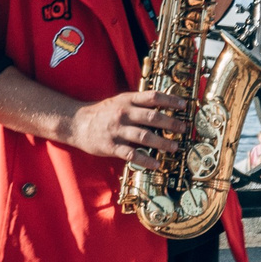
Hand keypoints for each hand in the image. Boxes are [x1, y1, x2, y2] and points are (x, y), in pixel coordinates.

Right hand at [63, 89, 188, 162]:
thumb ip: (138, 103)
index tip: (184, 105)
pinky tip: (156, 164)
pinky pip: (132, 154)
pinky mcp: (111, 146)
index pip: (152, 97)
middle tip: (184, 129)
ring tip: (175, 147)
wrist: (76, 123)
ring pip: (144, 136)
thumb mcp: (119, 101)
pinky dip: (146, 160)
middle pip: (152, 117)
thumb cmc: (102, 112)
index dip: (170, 100)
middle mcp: (123, 114)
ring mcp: (117, 130)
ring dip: (162, 143)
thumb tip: (162, 106)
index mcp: (127, 100)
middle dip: (171, 124)